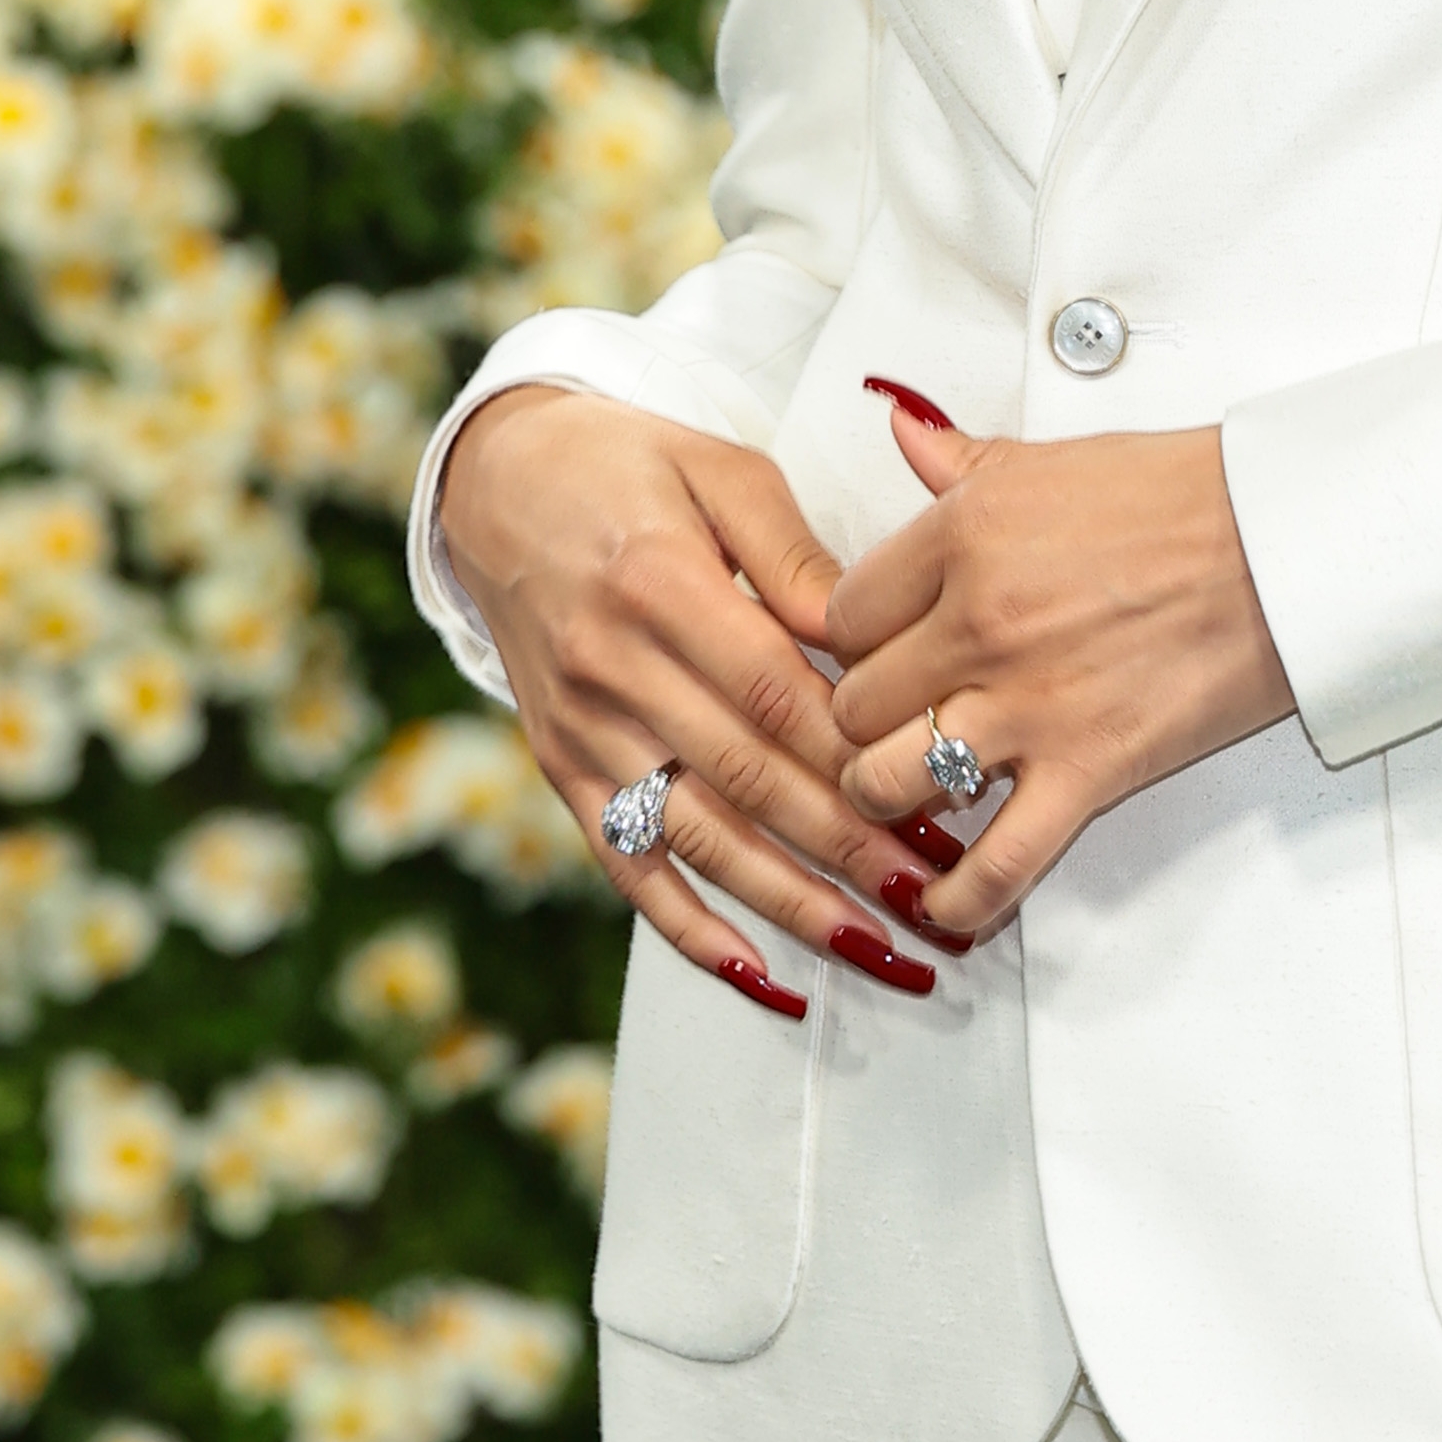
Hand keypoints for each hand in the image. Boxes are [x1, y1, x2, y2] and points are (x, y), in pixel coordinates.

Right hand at [434, 385, 955, 1000]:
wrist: (500, 483)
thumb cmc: (633, 468)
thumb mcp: (723, 471)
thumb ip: (794, 556)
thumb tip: (863, 642)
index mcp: (662, 585)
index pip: (775, 695)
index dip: (859, 757)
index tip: (940, 801)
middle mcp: (613, 670)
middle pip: (750, 780)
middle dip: (852, 850)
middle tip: (936, 898)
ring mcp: (582, 730)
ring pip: (699, 839)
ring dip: (793, 905)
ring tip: (877, 948)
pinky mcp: (562, 768)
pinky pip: (628, 864)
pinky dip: (690, 928)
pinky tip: (760, 973)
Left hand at [825, 392, 1295, 936]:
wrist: (1288, 543)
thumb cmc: (1189, 498)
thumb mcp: (1056, 461)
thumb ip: (961, 461)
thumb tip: (903, 431)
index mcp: (966, 536)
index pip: (843, 612)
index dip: (851, 639)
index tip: (871, 651)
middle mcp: (981, 623)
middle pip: (854, 703)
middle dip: (862, 719)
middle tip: (890, 721)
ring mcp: (1030, 705)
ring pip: (886, 782)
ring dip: (888, 795)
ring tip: (909, 790)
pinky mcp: (1089, 770)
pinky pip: (996, 863)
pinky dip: (959, 898)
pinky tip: (943, 902)